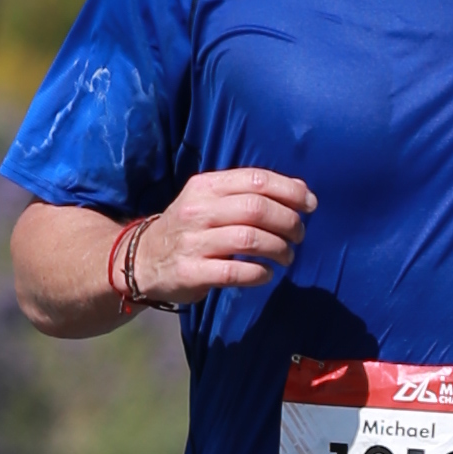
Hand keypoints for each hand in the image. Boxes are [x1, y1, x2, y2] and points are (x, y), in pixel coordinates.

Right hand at [125, 164, 312, 303]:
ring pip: (250, 239)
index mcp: (207, 186)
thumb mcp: (211, 200)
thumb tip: (301, 190)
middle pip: (257, 209)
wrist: (142, 259)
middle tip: (300, 235)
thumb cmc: (190, 227)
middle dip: (289, 222)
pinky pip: (235, 272)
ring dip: (278, 249)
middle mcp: (198, 210)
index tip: (310, 205)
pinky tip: (267, 274)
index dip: (290, 191)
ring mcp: (193, 242)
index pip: (257, 180)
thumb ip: (250, 193)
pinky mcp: (190, 272)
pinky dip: (259, 273)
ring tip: (287, 256)